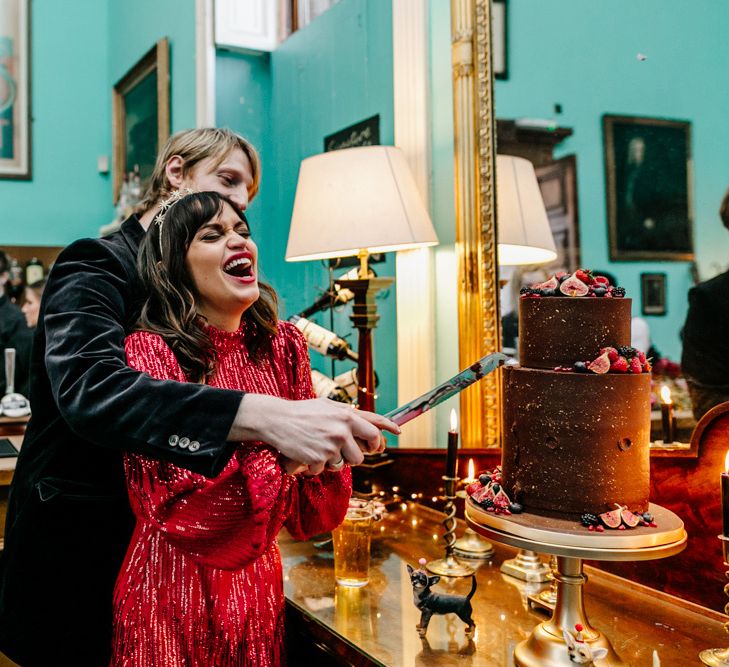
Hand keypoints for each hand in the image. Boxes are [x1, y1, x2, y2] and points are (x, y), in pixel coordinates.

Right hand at [229, 395, 399, 473]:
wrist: (277, 419)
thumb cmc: (302, 411)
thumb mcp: (328, 405)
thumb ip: (346, 412)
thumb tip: (362, 418)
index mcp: (346, 415)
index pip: (374, 428)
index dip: (384, 434)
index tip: (394, 435)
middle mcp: (342, 430)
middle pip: (362, 455)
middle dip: (355, 456)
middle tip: (344, 452)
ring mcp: (331, 445)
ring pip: (344, 465)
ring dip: (334, 462)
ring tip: (320, 449)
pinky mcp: (319, 458)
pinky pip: (325, 469)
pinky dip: (317, 465)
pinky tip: (308, 453)